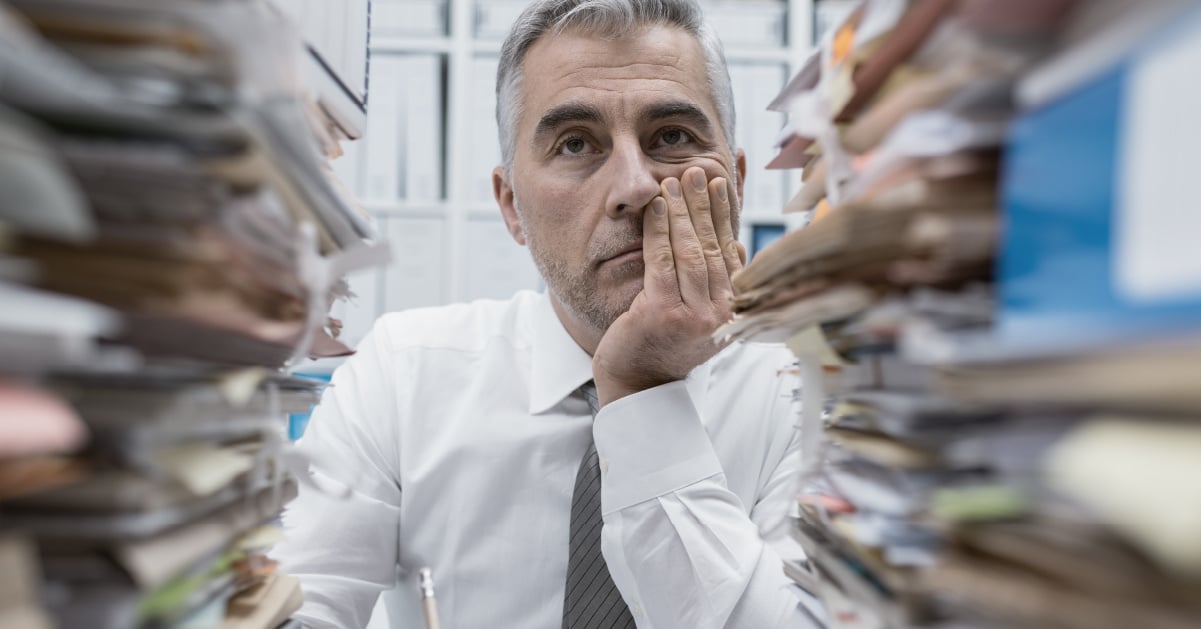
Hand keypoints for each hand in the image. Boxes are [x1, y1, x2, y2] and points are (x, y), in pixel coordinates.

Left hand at [592, 166, 745, 406]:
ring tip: (675, 181)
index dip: (724, 215)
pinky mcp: (664, 314)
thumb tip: (737, 244)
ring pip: (690, 251)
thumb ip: (716, 277)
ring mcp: (694, 316)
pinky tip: (657, 207)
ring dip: (682, 211)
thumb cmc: (664, 344)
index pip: (731, 251)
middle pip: (713, 246)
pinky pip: (662, 262)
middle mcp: (721, 314)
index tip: (720, 183)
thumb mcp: (698, 310)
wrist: (638, 384)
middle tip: (697, 171)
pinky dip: (659, 230)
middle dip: (704, 204)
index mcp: (733, 309)